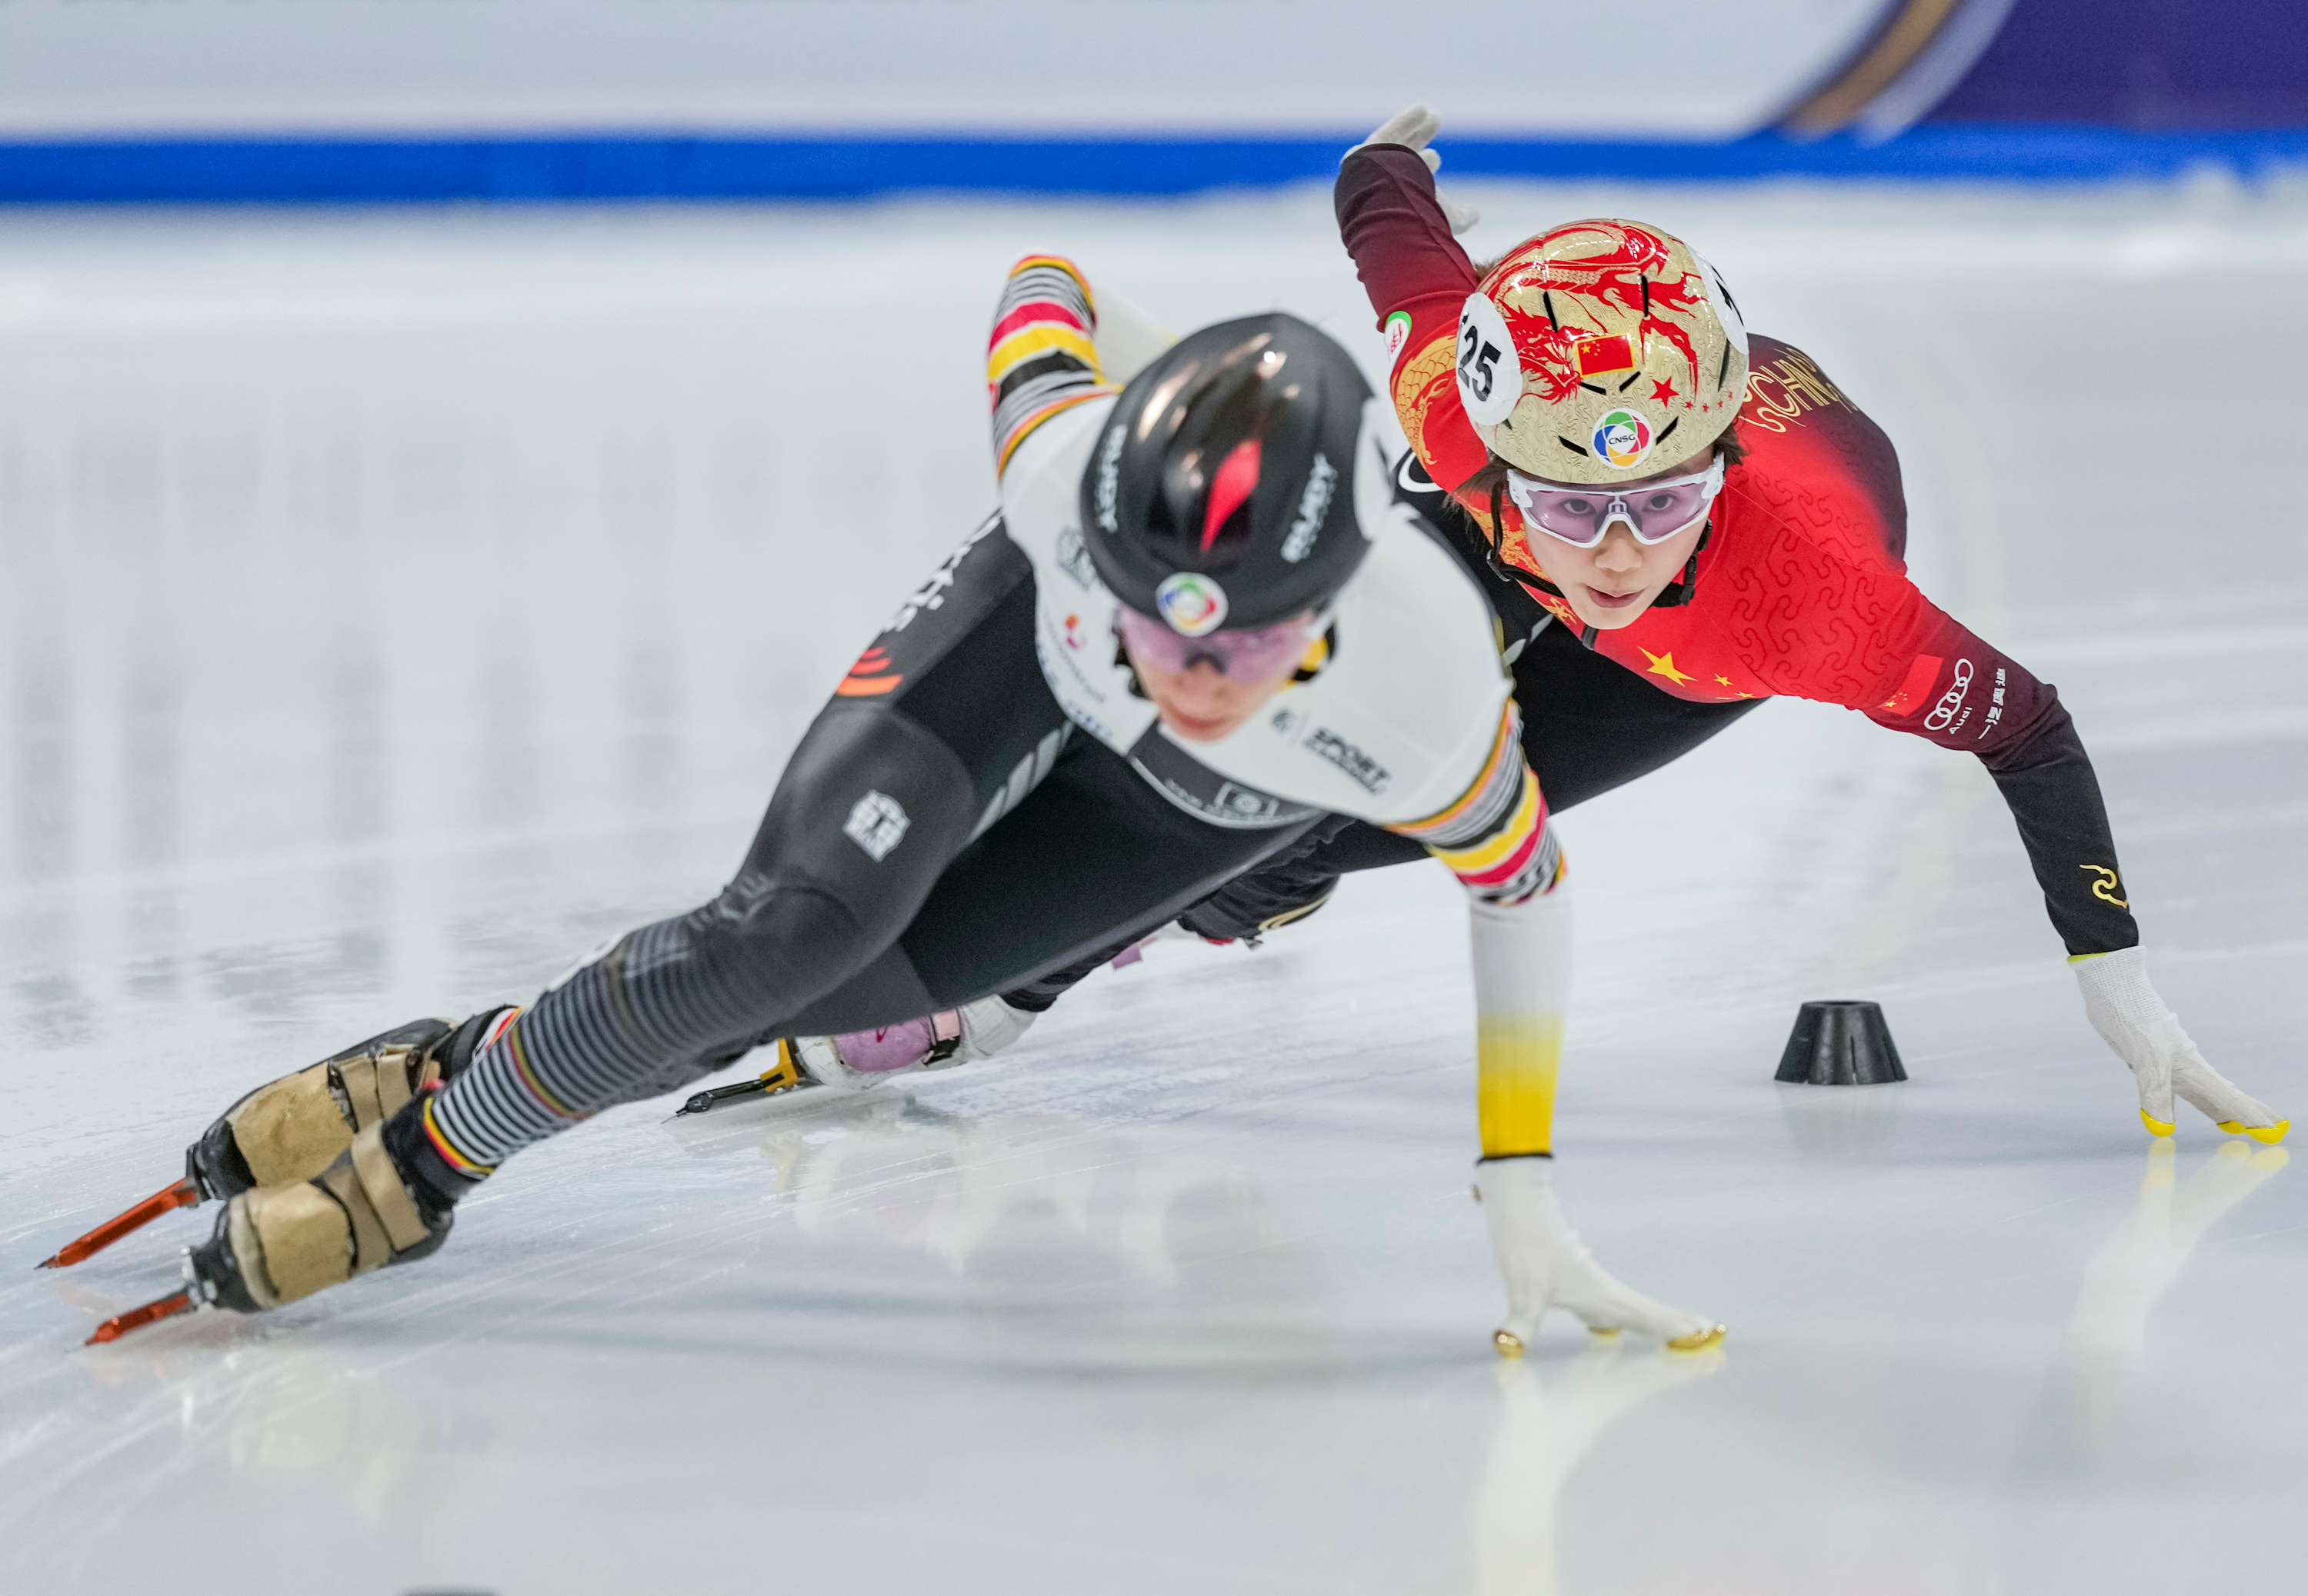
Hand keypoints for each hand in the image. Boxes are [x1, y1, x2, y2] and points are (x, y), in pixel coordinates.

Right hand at [1349, 103, 1479, 236]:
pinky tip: (1421, 109)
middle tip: (1435, 123)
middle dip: (1419, 139)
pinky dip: (1404, 121)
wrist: (1385, 211)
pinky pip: (1386, 135)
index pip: (1411, 181)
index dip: (1423, 166)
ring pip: (1395, 143)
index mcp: (1402, 201)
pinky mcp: (1365, 153)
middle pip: (1403, 156)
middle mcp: (1386, 184)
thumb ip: (1462, 216)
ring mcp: (1374, 168)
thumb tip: (1475, 214)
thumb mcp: (1448, 220)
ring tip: (1431, 113)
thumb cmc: (1417, 218)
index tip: (1435, 156)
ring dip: (1414, 127)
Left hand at [1474, 1157, 1721, 1353]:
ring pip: (1631, 1307)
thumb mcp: (1523, 1290)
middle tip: (1711, 1334)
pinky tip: (1614, 1325)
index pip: (1646, 1317)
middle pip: (1648, 1312)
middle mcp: (1602, 1289)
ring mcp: (1591, 1281)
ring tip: (1679, 1330)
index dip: (1673, 1329)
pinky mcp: (1576, 1277)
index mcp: (1600, 1294)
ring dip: (1655, 1320)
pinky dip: (1625, 1315)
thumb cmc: (1526, 1244)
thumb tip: (1508, 1348)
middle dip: (1676, 1325)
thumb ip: (1520, 1325)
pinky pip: (1611, 1303)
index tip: (1706, 1336)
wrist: (1519, 1204)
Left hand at [2073, 947, 2287, 1140]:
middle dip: (2247, 1113)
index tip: (2274, 1132)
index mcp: (2192, 1068)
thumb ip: (2156, 1093)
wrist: (2112, 987)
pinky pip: (2179, 1084)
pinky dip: (2190, 1094)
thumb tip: (2164, 1128)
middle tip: (2272, 1129)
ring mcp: (2171, 1060)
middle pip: (2224, 1096)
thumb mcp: (2144, 1058)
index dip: (2251, 1117)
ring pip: (2203, 1089)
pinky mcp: (2152, 1056)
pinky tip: (2184, 1095)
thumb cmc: (2132, 1018)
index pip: (2229, 1099)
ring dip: (2221, 1105)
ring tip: (2233, 1120)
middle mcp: (2187, 1066)